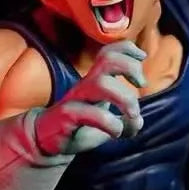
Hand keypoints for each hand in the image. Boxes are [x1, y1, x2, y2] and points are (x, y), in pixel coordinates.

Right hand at [34, 39, 146, 154]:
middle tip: (141, 85)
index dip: (127, 49)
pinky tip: (116, 133)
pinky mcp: (67, 117)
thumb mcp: (107, 122)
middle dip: (130, 68)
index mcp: (95, 81)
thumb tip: (139, 122)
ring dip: (125, 98)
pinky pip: (90, 114)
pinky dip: (111, 124)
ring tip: (133, 114)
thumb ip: (126, 121)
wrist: (46, 140)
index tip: (142, 59)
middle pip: (108, 60)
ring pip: (101, 83)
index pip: (109, 52)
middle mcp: (85, 85)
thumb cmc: (79, 125)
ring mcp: (76, 100)